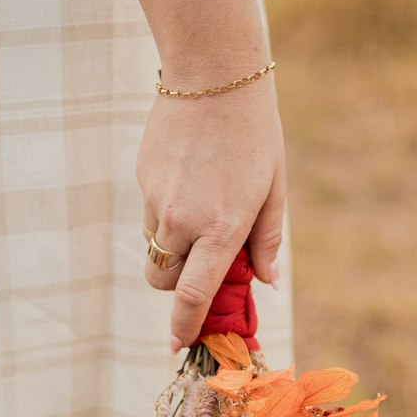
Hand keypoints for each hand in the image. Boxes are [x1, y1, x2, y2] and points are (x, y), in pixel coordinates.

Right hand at [137, 73, 285, 349]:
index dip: (184, 328)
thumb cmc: (255, 132)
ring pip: (155, 250)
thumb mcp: (273, 188)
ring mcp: (157, 201)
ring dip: (173, 248)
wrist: (212, 71)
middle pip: (164, 283)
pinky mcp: (143, 180)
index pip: (193, 297)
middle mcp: (184, 221)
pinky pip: (150, 213)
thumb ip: (266, 241)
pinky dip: (167, 212)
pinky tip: (189, 175)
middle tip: (201, 265)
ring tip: (200, 208)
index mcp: (222, 229)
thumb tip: (263, 283)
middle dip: (178, 286)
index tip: (179, 345)